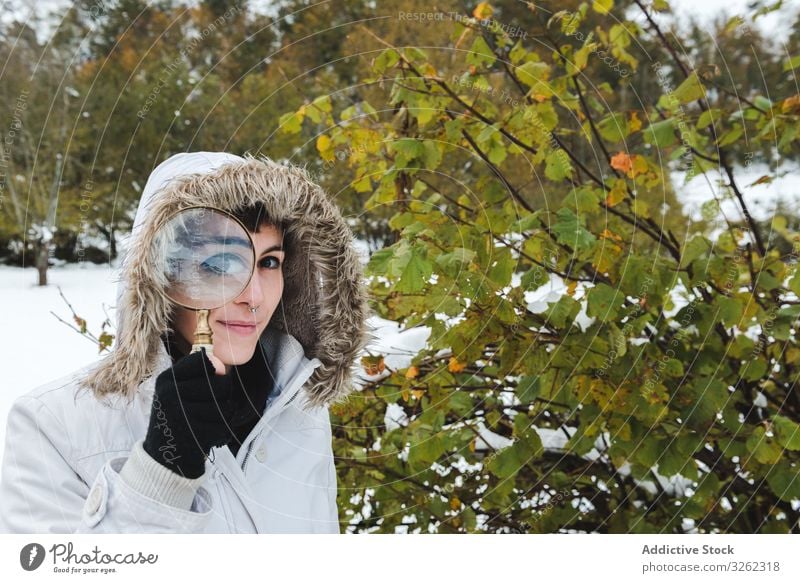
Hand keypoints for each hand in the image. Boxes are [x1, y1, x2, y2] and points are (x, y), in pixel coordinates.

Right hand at [143, 348, 239, 478]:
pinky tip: (209, 434)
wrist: (164, 458)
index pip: (201, 360)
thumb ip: (199, 375)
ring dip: (225, 415)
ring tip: (210, 420)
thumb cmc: (177, 418)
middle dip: (225, 395)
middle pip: (221, 384)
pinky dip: (222, 430)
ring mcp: (181, 414)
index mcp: (166, 380)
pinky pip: (224, 424)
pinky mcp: (193, 434)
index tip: (211, 379)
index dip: (214, 369)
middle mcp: (170, 394)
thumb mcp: (176, 391)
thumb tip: (222, 367)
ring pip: (226, 406)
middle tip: (214, 405)